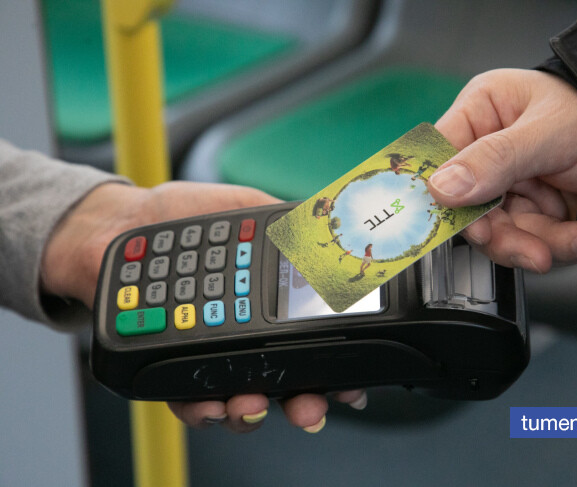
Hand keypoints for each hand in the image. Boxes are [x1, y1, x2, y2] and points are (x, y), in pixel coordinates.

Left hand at [41, 180, 366, 431]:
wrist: (121, 225)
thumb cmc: (183, 216)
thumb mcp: (245, 209)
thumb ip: (286, 223)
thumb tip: (332, 227)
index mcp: (269, 304)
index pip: (308, 344)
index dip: (333, 371)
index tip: (350, 387)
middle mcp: (245, 336)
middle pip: (283, 384)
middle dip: (302, 405)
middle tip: (307, 409)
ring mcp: (210, 355)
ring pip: (240, 401)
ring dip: (250, 413)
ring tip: (249, 405)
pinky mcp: (172, 366)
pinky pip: (189, 400)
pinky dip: (200, 410)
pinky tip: (208, 404)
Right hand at [428, 69, 576, 272]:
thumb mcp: (548, 131)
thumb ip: (496, 158)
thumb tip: (441, 188)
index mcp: (480, 115)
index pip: (442, 160)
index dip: (448, 199)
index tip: (473, 227)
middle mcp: (488, 154)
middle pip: (475, 210)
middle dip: (511, 238)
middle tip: (539, 254)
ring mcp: (512, 187)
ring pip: (510, 234)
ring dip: (552, 245)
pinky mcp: (536, 212)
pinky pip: (543, 240)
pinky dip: (576, 242)